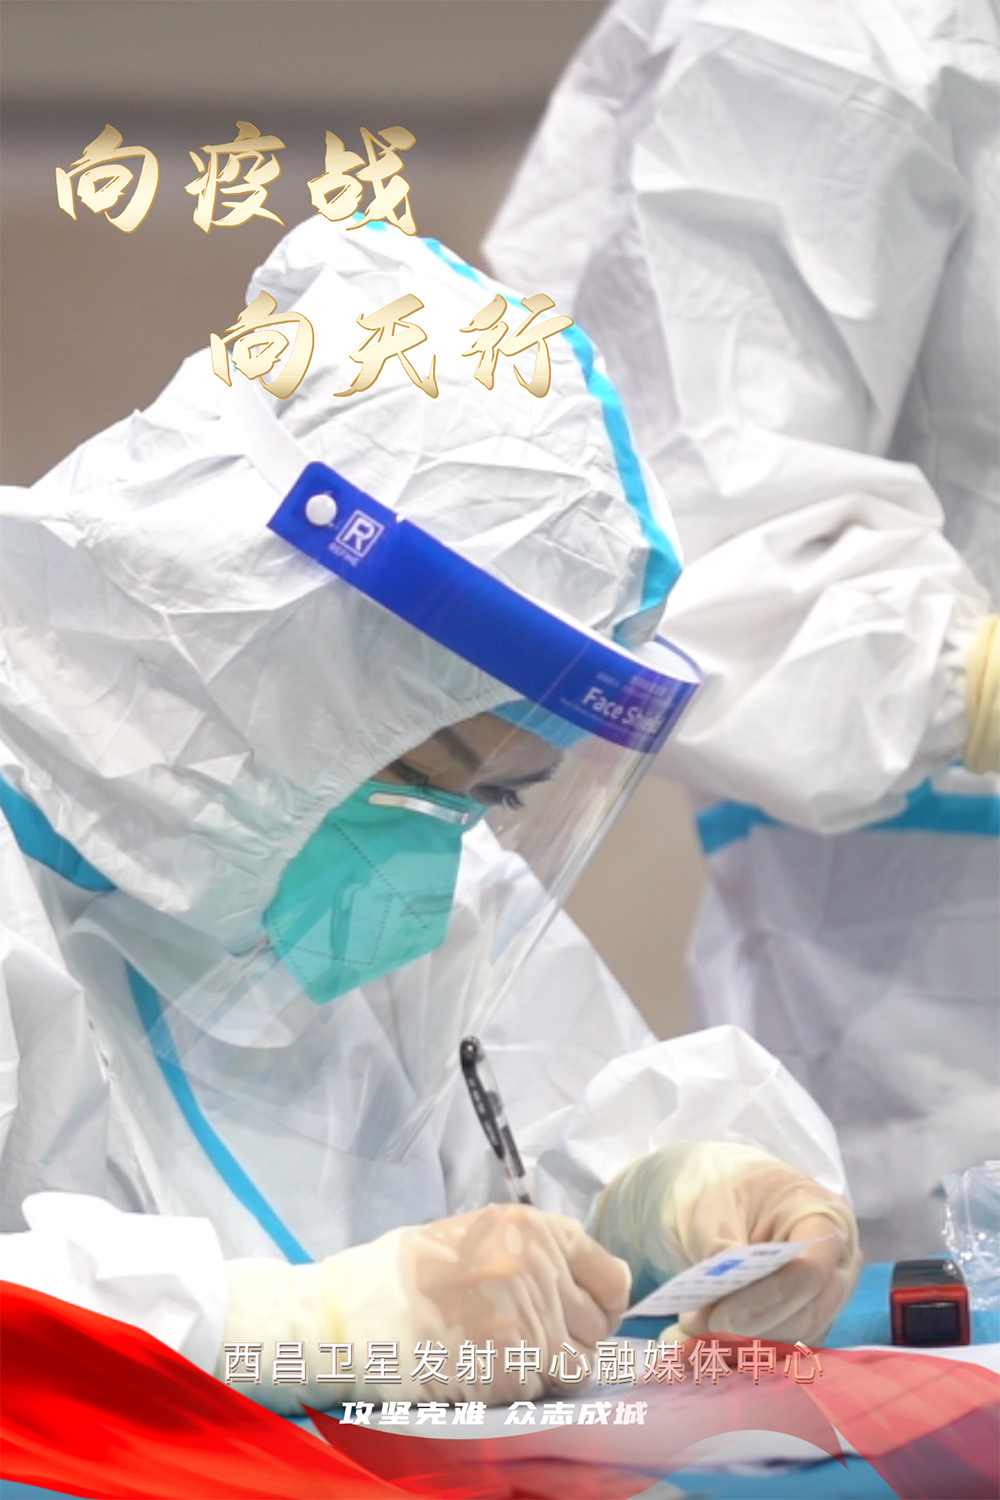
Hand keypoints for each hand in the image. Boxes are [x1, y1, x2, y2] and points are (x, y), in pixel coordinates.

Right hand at [220, 1203, 630, 1411]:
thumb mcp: (485, 1233)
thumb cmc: (417, 1269)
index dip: (604, 1301)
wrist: (360, 1309)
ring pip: (576, 1366)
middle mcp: (542, 1271)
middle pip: (598, 1328)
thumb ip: (543, 1254)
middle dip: (574, 1338)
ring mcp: (529, 1322)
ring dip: (551, 1368)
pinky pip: (541, 1391)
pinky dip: (523, 1389)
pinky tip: (488, 1369)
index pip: (613, 1278)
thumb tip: (597, 1285)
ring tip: (509, 1354)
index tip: (587, 1311)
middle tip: (537, 1337)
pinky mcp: (510, 1369)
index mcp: (538, 1231)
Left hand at [594, 1142, 860, 1345]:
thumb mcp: (711, 1202)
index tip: (721, 1317)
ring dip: (734, 1348)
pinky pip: (775, 1348)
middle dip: (746, 1330)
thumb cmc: (722, 1186)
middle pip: (803, 1314)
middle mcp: (835, 1263)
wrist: (717, 1192)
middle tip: (691, 1329)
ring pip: (790, 1339)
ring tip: (681, 1341)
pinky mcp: (801, 1321)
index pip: (809, 1270)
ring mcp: (823, 1296)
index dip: (768, 1300)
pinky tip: (691, 1350)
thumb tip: (723, 1285)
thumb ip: (719, 1242)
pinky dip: (733, 1353)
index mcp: (823, 1216)